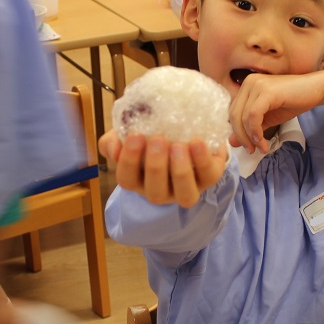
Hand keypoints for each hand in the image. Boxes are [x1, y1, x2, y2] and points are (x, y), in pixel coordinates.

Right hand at [99, 132, 226, 206]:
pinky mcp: (209, 177)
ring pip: (185, 195)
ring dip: (180, 171)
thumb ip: (113, 141)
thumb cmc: (152, 136)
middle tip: (157, 139)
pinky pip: (209, 176)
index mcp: (138, 180)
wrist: (186, 129)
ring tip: (178, 146)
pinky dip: (203, 160)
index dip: (129, 161)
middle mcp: (161, 190)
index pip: (127, 179)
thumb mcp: (129, 135)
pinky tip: (197, 142)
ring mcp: (187, 187)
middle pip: (155, 191)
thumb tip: (115, 148)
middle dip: (156, 166)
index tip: (135, 136)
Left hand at [228, 70, 323, 152]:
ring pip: (243, 117)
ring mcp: (257, 84)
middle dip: (242, 137)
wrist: (315, 90)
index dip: (237, 132)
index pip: (232, 112)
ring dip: (250, 137)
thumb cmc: (293, 102)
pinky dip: (256, 131)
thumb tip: (232, 142)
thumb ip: (250, 128)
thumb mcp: (267, 118)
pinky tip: (263, 141)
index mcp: (246, 87)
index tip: (248, 147)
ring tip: (261, 147)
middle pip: (234, 115)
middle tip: (252, 150)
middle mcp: (248, 82)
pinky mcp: (267, 91)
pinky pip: (253, 115)